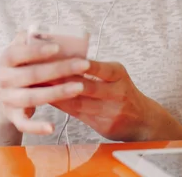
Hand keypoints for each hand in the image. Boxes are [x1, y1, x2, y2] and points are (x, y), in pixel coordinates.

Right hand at [0, 32, 91, 135]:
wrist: (2, 96)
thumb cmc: (20, 68)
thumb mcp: (20, 51)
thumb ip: (30, 39)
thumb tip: (46, 30)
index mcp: (6, 60)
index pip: (18, 53)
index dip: (37, 51)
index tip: (58, 47)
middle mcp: (4, 79)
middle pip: (31, 75)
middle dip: (58, 70)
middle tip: (84, 64)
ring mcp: (8, 99)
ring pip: (32, 98)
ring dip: (56, 93)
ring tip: (79, 87)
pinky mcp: (13, 117)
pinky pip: (24, 124)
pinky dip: (37, 127)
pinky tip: (52, 127)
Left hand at [51, 60, 181, 141]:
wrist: (143, 119)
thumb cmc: (122, 91)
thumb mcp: (115, 74)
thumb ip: (94, 68)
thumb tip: (63, 56)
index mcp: (118, 74)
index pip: (100, 68)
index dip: (84, 66)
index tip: (65, 59)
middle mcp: (117, 93)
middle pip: (86, 87)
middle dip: (62, 80)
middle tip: (41, 72)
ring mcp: (110, 111)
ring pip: (79, 103)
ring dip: (57, 94)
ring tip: (39, 87)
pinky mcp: (103, 125)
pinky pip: (78, 115)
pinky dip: (62, 106)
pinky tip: (48, 100)